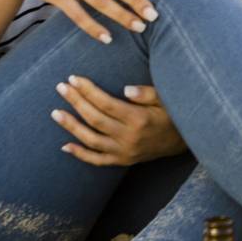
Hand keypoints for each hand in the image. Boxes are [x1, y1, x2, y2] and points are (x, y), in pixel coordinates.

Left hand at [51, 75, 186, 165]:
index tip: (74, 79)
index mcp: (139, 119)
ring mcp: (124, 152)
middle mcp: (129, 137)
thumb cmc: (174, 114)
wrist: (185, 141)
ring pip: (91, 140)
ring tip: (56, 113)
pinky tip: (65, 146)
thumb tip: (125, 90)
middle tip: (61, 88)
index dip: (88, 91)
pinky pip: (98, 160)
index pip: (106, 103)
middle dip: (76, 102)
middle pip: (95, 119)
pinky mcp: (123, 161)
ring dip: (71, 126)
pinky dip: (80, 154)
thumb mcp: (166, 99)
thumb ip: (147, 93)